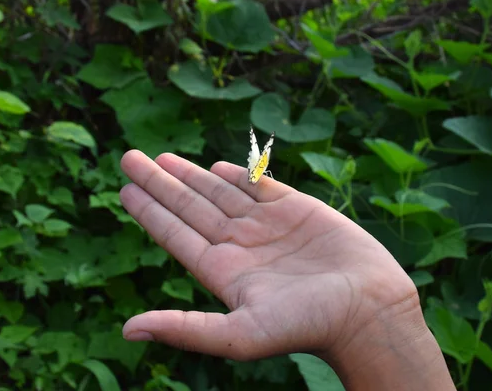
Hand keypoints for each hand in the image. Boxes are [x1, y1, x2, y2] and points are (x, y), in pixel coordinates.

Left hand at [119, 150, 422, 363]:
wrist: (367, 310)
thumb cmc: (307, 326)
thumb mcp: (240, 335)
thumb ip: (185, 329)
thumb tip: (127, 331)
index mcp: (222, 271)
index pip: (175, 233)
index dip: (148, 211)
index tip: (124, 188)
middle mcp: (240, 245)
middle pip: (189, 206)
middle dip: (159, 182)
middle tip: (129, 157)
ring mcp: (267, 225)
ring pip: (219, 192)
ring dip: (190, 175)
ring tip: (162, 158)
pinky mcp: (297, 209)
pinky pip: (260, 187)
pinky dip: (238, 175)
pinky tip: (217, 167)